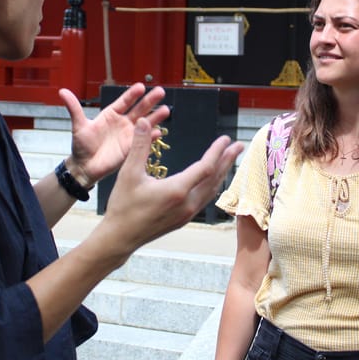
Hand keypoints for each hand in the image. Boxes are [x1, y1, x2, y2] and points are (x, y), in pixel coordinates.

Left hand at [59, 83, 168, 185]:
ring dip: (155, 117)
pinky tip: (160, 132)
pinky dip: (152, 136)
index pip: (124, 101)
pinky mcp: (132, 148)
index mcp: (111, 114)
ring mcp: (129, 135)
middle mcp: (122, 122)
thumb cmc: (81, 146)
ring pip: (145, 123)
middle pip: (139, 109)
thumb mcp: (78, 125)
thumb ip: (74, 108)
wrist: (84, 167)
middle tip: (160, 91)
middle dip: (149, 101)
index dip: (132, 94)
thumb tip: (62, 91)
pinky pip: (144, 140)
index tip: (141, 87)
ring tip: (166, 110)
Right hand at [93, 118, 242, 256]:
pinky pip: (205, 199)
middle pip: (215, 179)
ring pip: (212, 190)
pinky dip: (213, 186)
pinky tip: (213, 181)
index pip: (206, 167)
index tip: (226, 139)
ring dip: (222, 173)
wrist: (120, 237)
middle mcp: (187, 203)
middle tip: (239, 146)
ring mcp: (187, 213)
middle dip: (228, 160)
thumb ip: (139, 146)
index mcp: (177, 190)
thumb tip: (143, 122)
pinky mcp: (183, 219)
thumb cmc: (123, 206)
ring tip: (230, 160)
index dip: (217, 152)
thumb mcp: (129, 173)